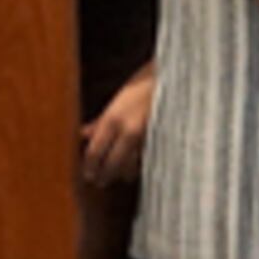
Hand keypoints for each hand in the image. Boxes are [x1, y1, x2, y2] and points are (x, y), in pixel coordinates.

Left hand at [78, 70, 155, 184]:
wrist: (173, 76)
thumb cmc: (144, 82)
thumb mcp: (118, 98)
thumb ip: (101, 120)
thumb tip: (84, 133)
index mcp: (112, 119)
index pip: (94, 152)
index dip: (89, 166)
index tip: (88, 174)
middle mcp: (127, 131)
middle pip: (111, 164)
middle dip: (104, 175)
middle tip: (100, 181)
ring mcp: (144, 137)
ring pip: (130, 166)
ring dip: (123, 173)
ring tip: (120, 177)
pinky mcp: (159, 140)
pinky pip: (145, 159)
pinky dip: (139, 165)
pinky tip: (137, 167)